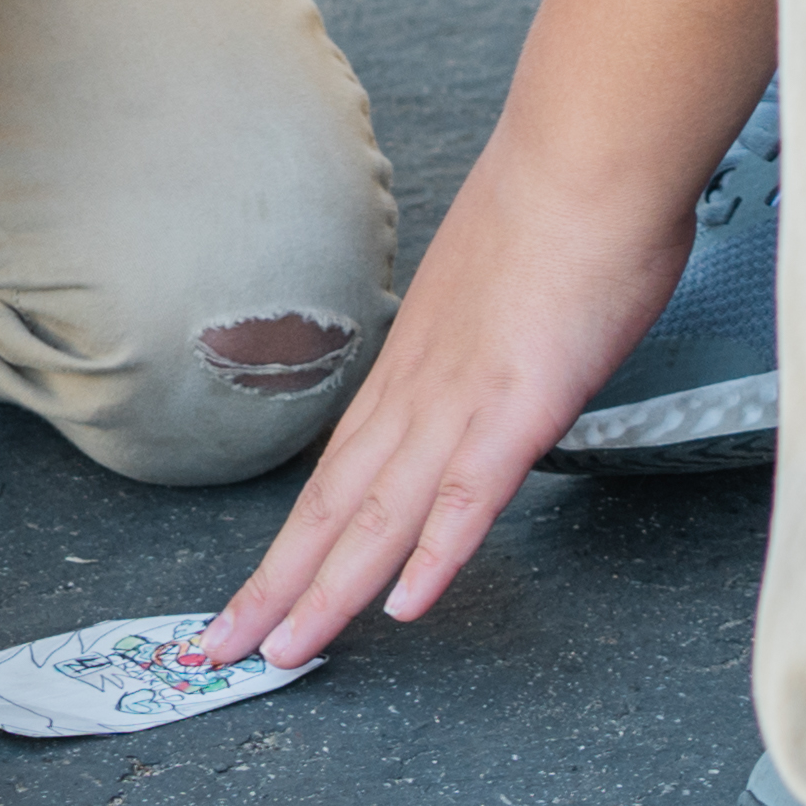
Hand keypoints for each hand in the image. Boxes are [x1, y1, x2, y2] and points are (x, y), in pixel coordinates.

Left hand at [202, 133, 694, 668]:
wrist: (588, 150)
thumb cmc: (556, 212)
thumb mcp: (495, 293)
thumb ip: (476, 349)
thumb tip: (477, 375)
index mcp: (410, 368)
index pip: (334, 478)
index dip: (288, 547)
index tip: (249, 601)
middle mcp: (419, 391)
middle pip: (333, 509)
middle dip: (274, 589)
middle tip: (217, 654)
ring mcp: (465, 398)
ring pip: (381, 514)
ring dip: (328, 590)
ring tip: (283, 653)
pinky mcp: (523, 401)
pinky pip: (472, 490)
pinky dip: (436, 552)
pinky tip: (408, 605)